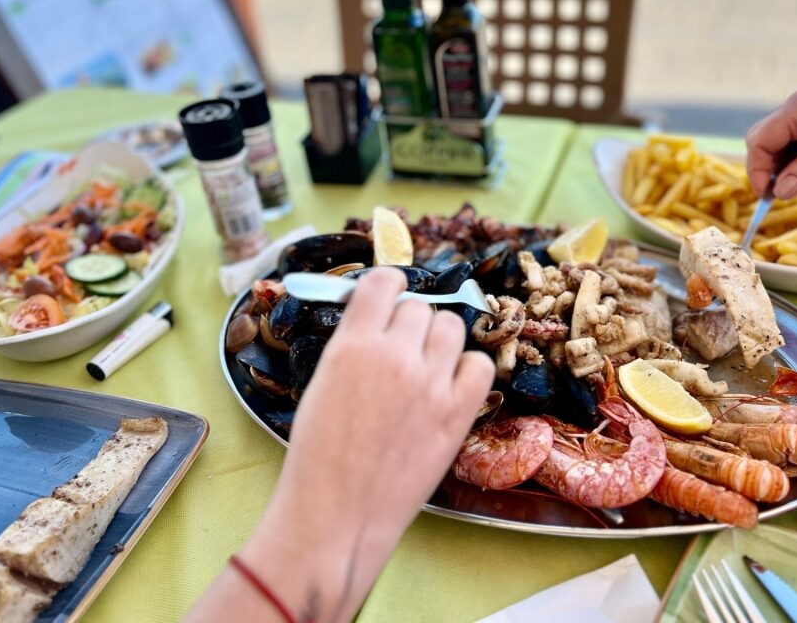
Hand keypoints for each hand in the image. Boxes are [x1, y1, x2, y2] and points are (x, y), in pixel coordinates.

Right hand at [193, 268, 493, 622]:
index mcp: (353, 343)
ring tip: (426, 364)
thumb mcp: (322, 383)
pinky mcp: (457, 413)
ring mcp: (430, 383)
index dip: (389, 286)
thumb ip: (352, 346)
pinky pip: (479, 364)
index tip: (390, 294)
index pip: (384, 282)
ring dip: (439, 339)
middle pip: (420, 307)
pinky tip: (450, 384)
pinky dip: (467, 369)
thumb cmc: (317, 456)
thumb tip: (377, 320)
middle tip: (402, 347)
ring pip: (451, 327)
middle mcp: (395, 355)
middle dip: (410, 322)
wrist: (336, 514)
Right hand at [746, 58, 796, 198]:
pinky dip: (793, 161)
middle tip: (776, 196)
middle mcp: (795, 108)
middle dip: (764, 169)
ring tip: (793, 189)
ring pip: (776, 143)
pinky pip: (793, 142)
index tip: (768, 198)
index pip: (760, 142)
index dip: (758, 172)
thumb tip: (779, 192)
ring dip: (779, 167)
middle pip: (762, 140)